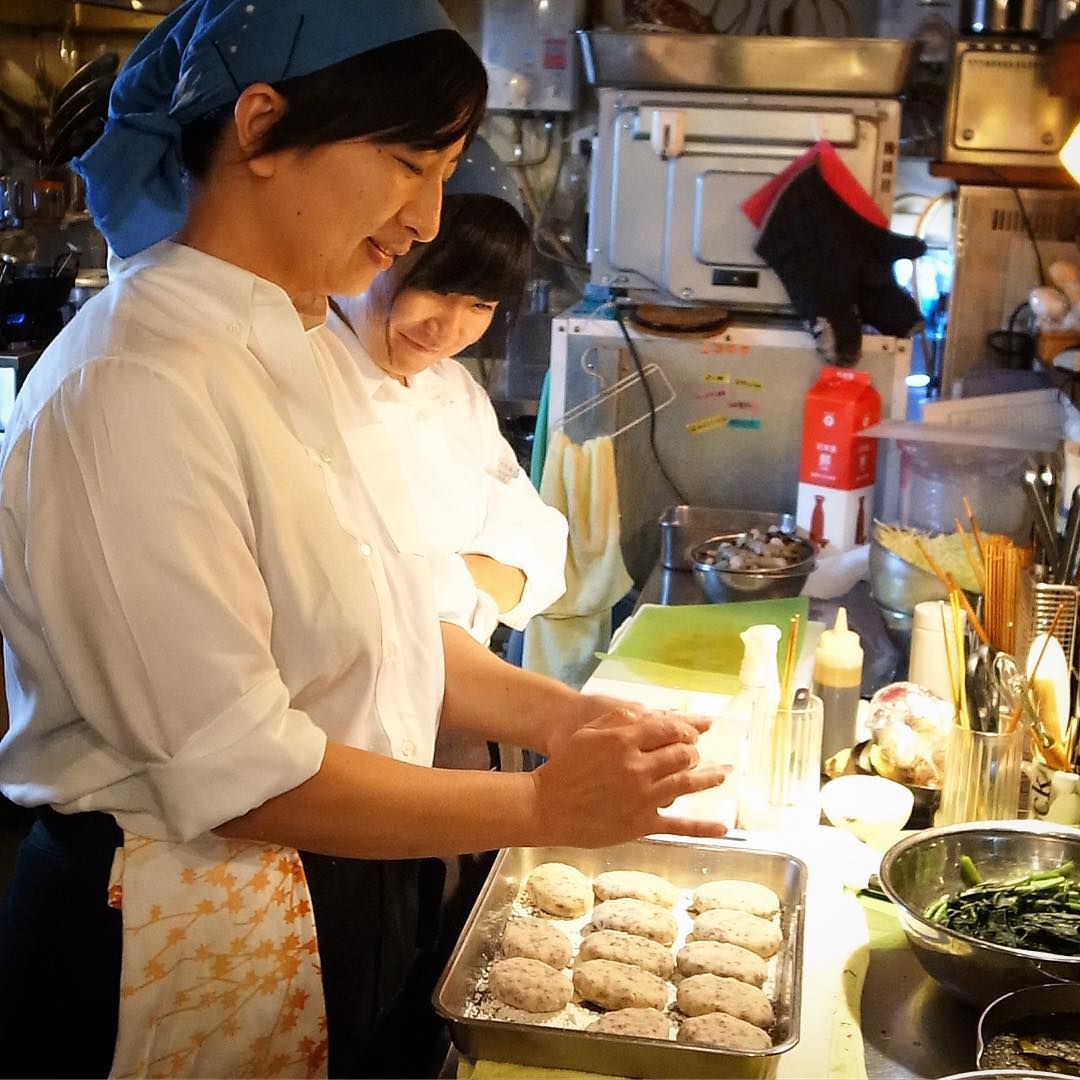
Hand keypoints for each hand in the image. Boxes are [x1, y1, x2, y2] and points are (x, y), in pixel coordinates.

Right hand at [528, 703, 728, 847]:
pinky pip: (678, 825)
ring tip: (723, 773)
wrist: (547, 805)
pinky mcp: (641, 823)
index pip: (669, 729)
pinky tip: (722, 827)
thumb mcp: (589, 732)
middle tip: (694, 754)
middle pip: (681, 754)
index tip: (689, 734)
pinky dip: (702, 827)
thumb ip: (620, 720)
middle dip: (692, 753)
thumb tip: (649, 715)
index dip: (684, 730)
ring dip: (708, 777)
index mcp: (625, 740)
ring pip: (686, 783)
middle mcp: (638, 766)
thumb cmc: (565, 765)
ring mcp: (642, 796)